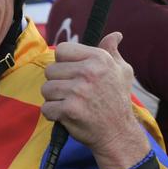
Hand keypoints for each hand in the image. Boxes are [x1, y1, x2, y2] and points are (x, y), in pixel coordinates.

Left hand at [40, 32, 149, 168]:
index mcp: (99, 59)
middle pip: (50, 70)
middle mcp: (88, 72)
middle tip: (72, 93)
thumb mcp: (122, 72)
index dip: (62, 62)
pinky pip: (46, 108)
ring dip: (54, 99)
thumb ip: (112, 52)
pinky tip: (67, 115)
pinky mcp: (69, 109)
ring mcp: (78, 91)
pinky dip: (53, 114)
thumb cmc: (118, 101)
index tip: (71, 73)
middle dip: (57, 82)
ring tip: (70, 104)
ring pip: (46, 89)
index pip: (61, 49)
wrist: (118, 133)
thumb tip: (115, 35)